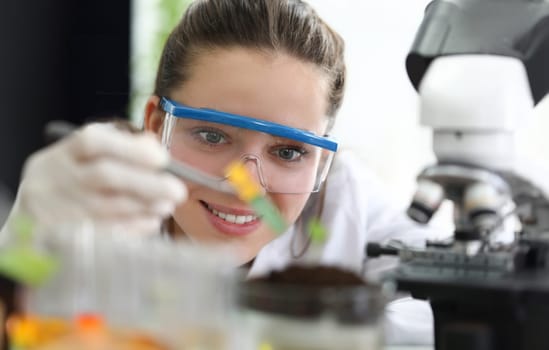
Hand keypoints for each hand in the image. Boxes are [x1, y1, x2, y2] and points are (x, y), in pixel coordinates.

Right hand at [8, 123, 186, 234]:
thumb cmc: (71, 184)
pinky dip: (131, 228)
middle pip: (103, 176)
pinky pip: (102, 234)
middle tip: (178, 191)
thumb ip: (120, 148)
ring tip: (166, 206)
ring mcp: (54, 209)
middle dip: (147, 183)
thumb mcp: (86, 159)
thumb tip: (153, 146)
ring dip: (144, 207)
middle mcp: (55, 178)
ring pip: (105, 207)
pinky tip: (150, 223)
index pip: (93, 141)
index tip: (163, 159)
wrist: (28, 221)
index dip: (131, 149)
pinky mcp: (58, 238)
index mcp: (63, 153)